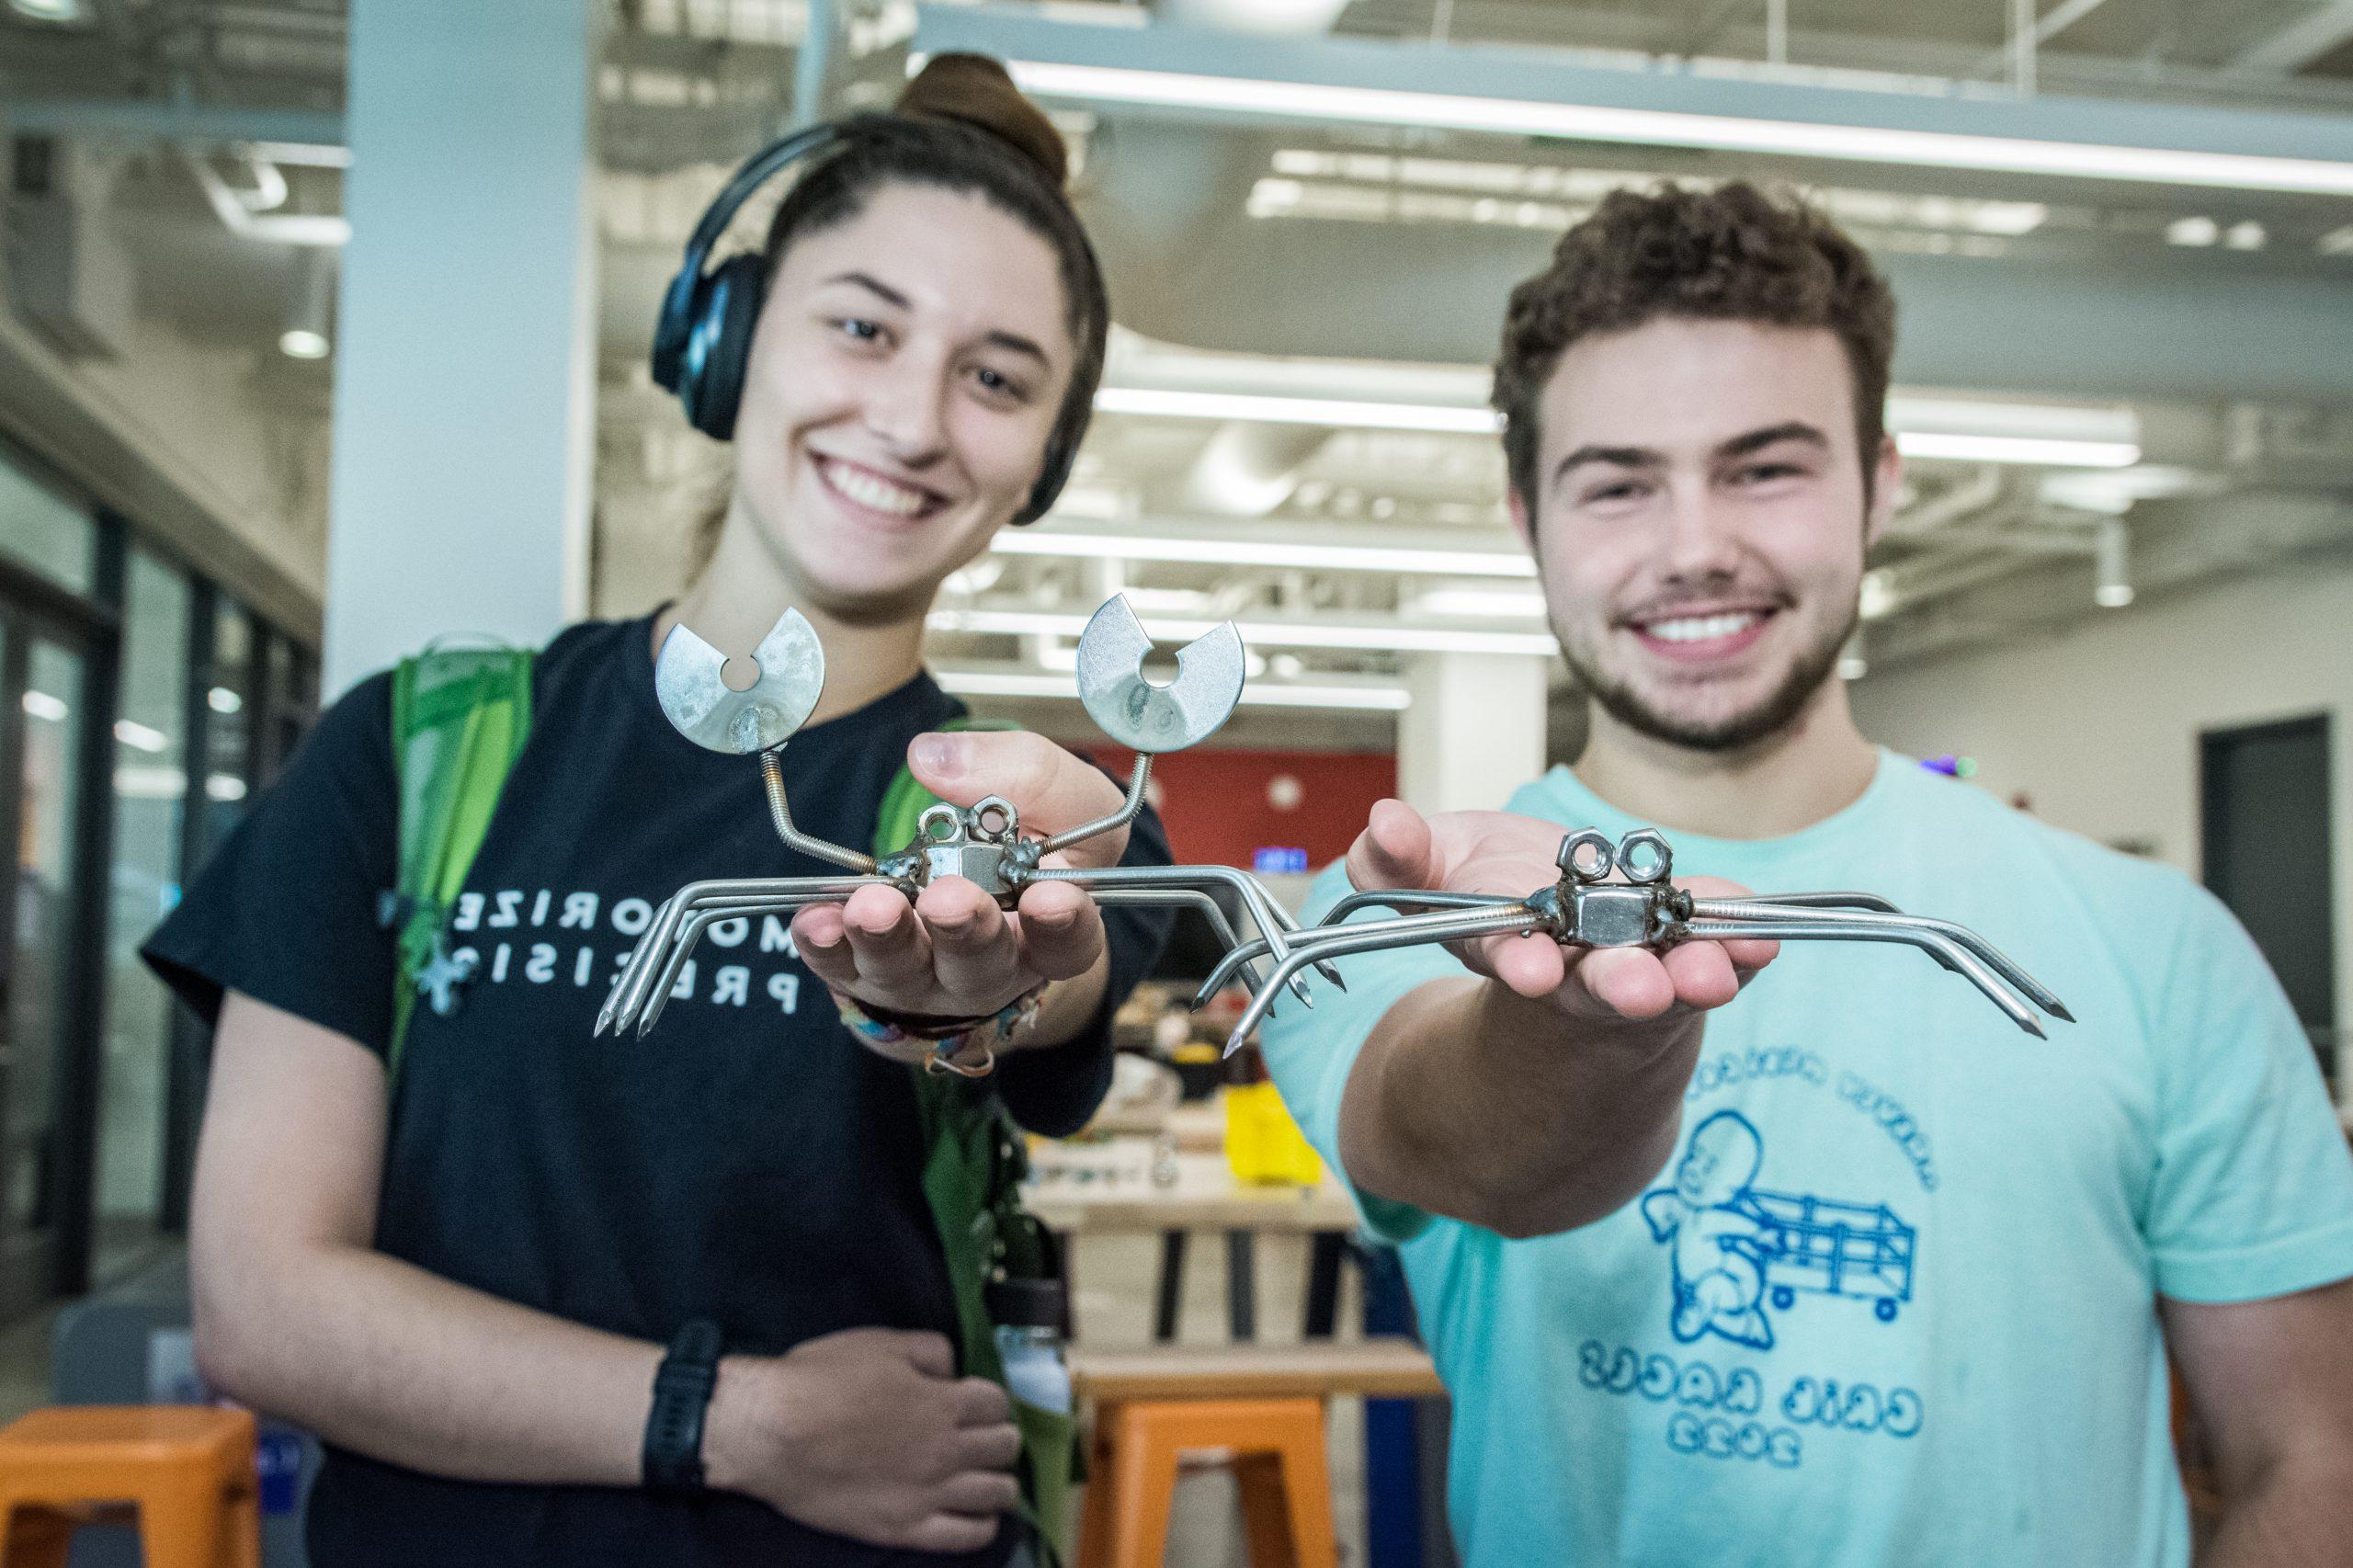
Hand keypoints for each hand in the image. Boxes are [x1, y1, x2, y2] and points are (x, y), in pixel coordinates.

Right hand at [704, 1328, 1019, 1552]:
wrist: (772, 1432)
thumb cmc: (819, 1382)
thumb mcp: (880, 1343)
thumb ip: (930, 1351)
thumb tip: (952, 1370)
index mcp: (943, 1403)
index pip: (997, 1404)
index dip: (990, 1401)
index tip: (979, 1404)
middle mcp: (945, 1450)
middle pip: (1003, 1447)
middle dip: (1000, 1438)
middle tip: (986, 1438)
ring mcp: (927, 1494)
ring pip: (996, 1493)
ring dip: (1000, 1481)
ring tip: (990, 1477)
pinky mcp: (903, 1529)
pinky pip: (966, 1536)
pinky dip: (982, 1526)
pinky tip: (978, 1516)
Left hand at [794, 731, 1123, 1048]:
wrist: (971, 866)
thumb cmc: (1031, 833)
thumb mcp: (1056, 793)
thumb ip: (1024, 774)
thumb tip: (935, 760)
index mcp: (1051, 929)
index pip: (1068, 942)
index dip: (1064, 924)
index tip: (1051, 897)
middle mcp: (992, 966)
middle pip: (981, 966)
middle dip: (963, 931)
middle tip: (947, 899)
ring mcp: (925, 975)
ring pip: (906, 971)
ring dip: (887, 938)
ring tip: (872, 905)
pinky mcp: (866, 968)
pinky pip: (841, 964)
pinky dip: (827, 945)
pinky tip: (817, 920)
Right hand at [1345, 799, 1776, 1026]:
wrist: (1558, 917)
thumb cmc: (1489, 887)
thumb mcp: (1431, 866)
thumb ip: (1399, 856)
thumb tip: (1383, 824)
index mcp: (1510, 948)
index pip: (1515, 959)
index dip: (1521, 962)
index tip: (1531, 968)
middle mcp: (1579, 965)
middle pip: (1601, 982)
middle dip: (1620, 985)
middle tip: (1638, 989)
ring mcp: (1640, 958)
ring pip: (1669, 973)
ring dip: (1693, 973)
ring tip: (1713, 972)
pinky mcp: (1691, 942)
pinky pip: (1721, 943)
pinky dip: (1742, 939)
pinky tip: (1762, 933)